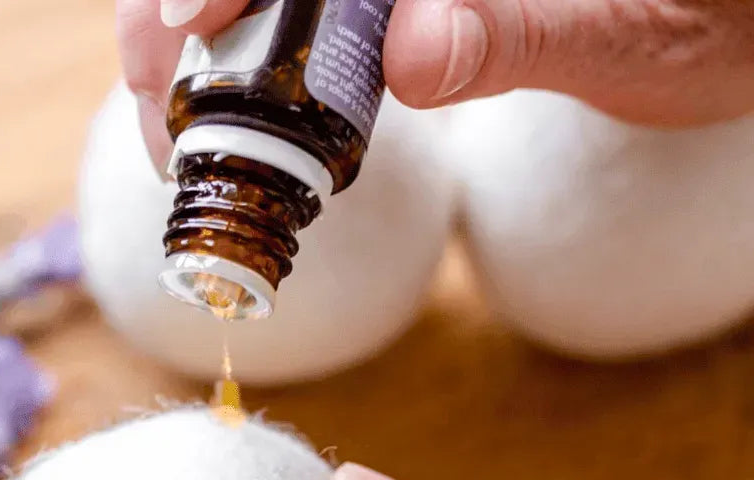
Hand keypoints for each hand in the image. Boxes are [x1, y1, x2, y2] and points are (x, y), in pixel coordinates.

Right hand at [119, 0, 753, 169]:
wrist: (732, 25)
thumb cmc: (715, 19)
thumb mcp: (634, 36)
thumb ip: (520, 37)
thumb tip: (407, 54)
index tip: (176, 28)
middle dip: (178, 1)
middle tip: (147, 92)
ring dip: (195, 30)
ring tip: (168, 107)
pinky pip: (306, 14)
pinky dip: (245, 46)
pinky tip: (224, 89)